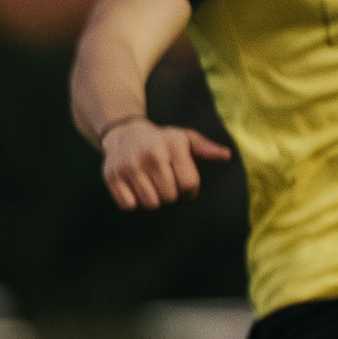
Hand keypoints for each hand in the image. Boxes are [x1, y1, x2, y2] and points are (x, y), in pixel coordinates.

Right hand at [99, 117, 231, 208]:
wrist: (124, 133)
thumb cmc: (161, 141)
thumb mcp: (183, 138)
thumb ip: (205, 148)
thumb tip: (226, 155)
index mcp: (172, 144)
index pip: (189, 185)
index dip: (189, 189)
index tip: (183, 183)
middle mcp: (149, 154)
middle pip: (169, 197)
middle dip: (170, 194)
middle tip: (164, 183)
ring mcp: (128, 166)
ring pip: (150, 204)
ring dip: (153, 199)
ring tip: (151, 185)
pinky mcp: (111, 176)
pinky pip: (128, 205)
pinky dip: (134, 202)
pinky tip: (136, 188)